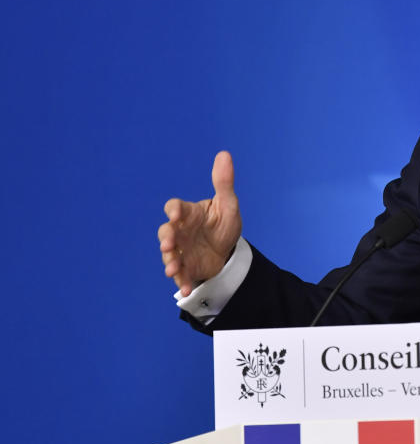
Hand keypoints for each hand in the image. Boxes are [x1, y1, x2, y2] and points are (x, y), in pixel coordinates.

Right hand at [158, 151, 242, 296]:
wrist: (228, 250)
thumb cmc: (223, 223)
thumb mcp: (228, 205)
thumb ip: (223, 183)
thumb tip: (224, 154)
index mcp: (189, 213)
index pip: (175, 208)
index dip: (173, 211)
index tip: (176, 215)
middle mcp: (180, 231)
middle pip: (166, 232)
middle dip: (166, 239)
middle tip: (169, 245)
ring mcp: (181, 250)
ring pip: (169, 255)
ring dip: (169, 261)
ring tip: (173, 269)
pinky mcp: (186, 267)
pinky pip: (181, 275)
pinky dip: (182, 282)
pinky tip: (187, 289)